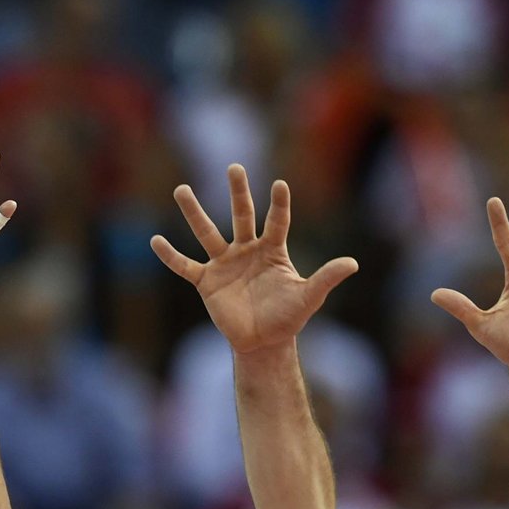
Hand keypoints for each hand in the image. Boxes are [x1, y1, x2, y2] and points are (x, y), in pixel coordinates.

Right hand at [153, 166, 357, 354]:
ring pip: (207, 233)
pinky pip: (185, 266)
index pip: (277, 221)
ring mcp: (224, 264)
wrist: (263, 342)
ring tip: (181, 189)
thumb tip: (353, 263)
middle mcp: (247, 250)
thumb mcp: (309, 296)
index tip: (279, 185)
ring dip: (194, 212)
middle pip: (241, 215)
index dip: (279, 204)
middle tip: (234, 167)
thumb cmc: (288, 317)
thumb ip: (326, 278)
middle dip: (238, 192)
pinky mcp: (206, 281)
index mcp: (272, 250)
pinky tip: (155, 240)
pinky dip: (170, 256)